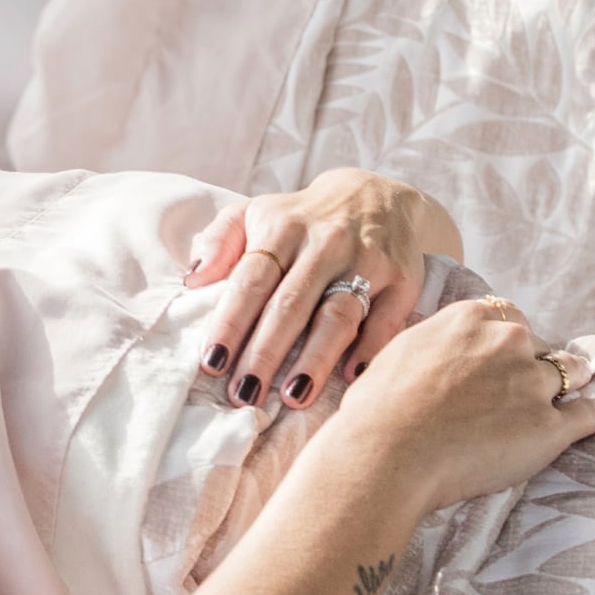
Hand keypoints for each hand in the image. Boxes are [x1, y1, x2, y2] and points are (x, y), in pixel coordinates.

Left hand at [184, 169, 452, 409]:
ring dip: (314, 360)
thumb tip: (193, 280)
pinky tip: (350, 377)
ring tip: (291, 398)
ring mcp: (366, 260)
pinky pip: (385, 319)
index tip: (212, 363)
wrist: (377, 196)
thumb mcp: (254, 212)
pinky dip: (369, 348)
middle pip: (290, 305)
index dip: (230, 323)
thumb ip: (220, 241)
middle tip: (244, 395)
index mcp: (282, 229)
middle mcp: (324, 243)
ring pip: (337, 316)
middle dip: (264, 353)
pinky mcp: (401, 279)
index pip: (250, 281)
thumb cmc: (301, 219)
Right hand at [332, 296, 594, 516]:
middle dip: (532, 366)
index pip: (509, 318)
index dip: (507, 343)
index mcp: (471, 318)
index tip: (501, 362)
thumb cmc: (378, 409)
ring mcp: (533, 383)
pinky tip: (586, 422)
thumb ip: (436, 343)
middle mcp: (508, 342)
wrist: (386, 454)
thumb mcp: (401, 351)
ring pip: (573, 374)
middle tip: (517, 393)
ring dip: (567, 387)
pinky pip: (590, 413)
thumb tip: (439, 352)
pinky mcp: (550, 427)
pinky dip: (590, 417)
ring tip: (559, 404)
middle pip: (540, 346)